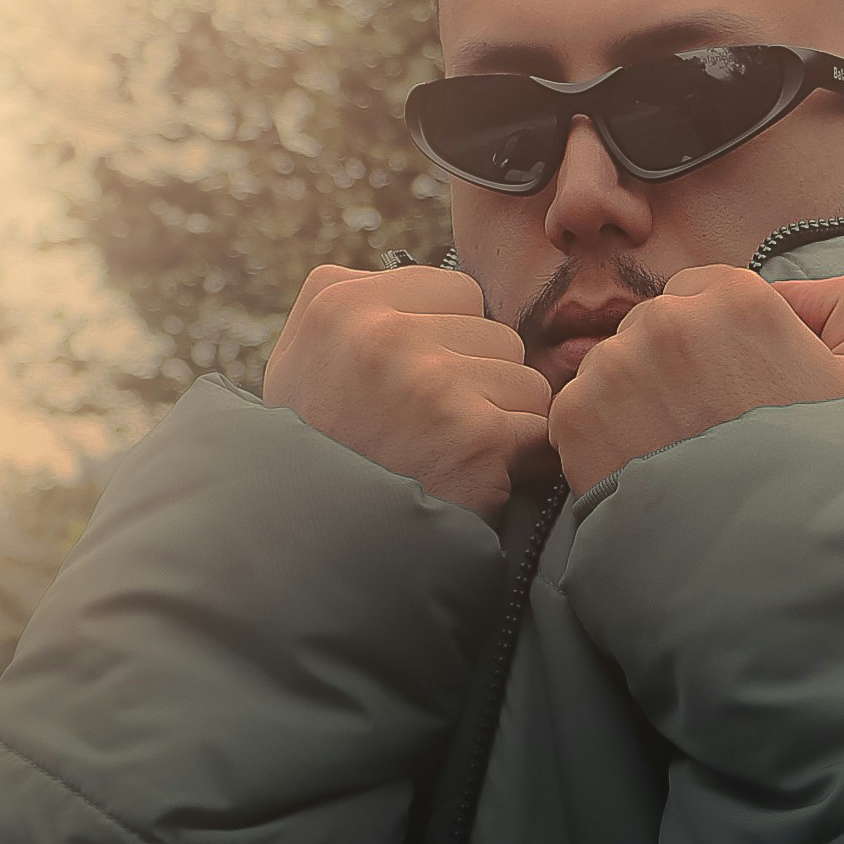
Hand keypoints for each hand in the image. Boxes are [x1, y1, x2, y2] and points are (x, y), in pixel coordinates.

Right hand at [263, 262, 551, 521]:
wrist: (305, 552)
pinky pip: (538, 427)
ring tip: (449, 458)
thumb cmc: (317, 454)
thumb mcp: (307, 361)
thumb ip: (365, 309)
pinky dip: (521, 461)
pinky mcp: (474, 433)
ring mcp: (428, 380)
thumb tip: (450, 295)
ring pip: (524, 380)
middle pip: (496, 334)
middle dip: (481, 384)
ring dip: (503, 423)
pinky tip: (476, 479)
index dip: (452, 345)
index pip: (456, 292)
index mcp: (336, 300)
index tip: (418, 391)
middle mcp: (380, 331)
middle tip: (432, 434)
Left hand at [547, 268, 843, 495]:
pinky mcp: (576, 417)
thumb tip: (793, 295)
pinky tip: (647, 469)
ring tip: (678, 452)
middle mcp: (668, 320)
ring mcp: (615, 368)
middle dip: (676, 363)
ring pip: (616, 364)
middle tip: (708, 425)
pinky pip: (582, 407)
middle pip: (656, 324)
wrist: (772, 565)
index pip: (705, 290)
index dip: (721, 339)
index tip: (736, 386)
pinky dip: (604, 434)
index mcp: (739, 298)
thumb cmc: (828, 474)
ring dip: (637, 396)